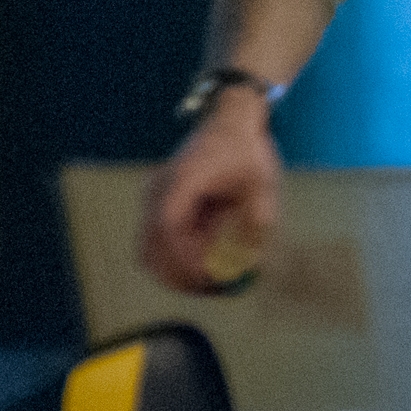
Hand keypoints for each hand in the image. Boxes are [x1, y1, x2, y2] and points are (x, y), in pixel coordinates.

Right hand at [138, 90, 281, 293]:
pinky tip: (202, 267)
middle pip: (150, 246)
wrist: (229, 121)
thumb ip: (257, 220)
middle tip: (211, 290)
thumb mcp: (261, 183)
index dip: (184, 258)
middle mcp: (159, 192)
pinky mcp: (160, 205)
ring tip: (208, 283)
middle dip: (178, 274)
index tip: (209, 276)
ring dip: (174, 270)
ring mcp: (155, 199)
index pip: (169, 227)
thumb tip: (251, 259)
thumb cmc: (244, 148)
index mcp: (181, 182)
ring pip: (148, 249)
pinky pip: (157, 241)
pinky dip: (174, 259)